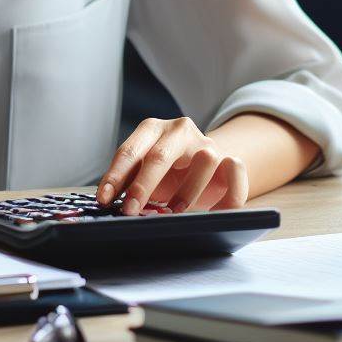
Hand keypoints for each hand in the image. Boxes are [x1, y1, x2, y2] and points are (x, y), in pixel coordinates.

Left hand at [97, 117, 248, 214]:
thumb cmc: (167, 172)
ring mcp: (208, 143)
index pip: (130, 151)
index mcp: (152, 129)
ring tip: (173, 211)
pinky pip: (237, 171)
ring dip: (188, 190)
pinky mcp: (231, 160)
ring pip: (205, 160)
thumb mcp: (144, 172)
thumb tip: (109, 201)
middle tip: (130, 210)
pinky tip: (214, 213)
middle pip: (160, 155)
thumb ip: (129, 181)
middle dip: (143, 186)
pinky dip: (228, 196)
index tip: (104, 199)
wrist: (206, 165)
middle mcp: (179, 130)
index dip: (115, 176)